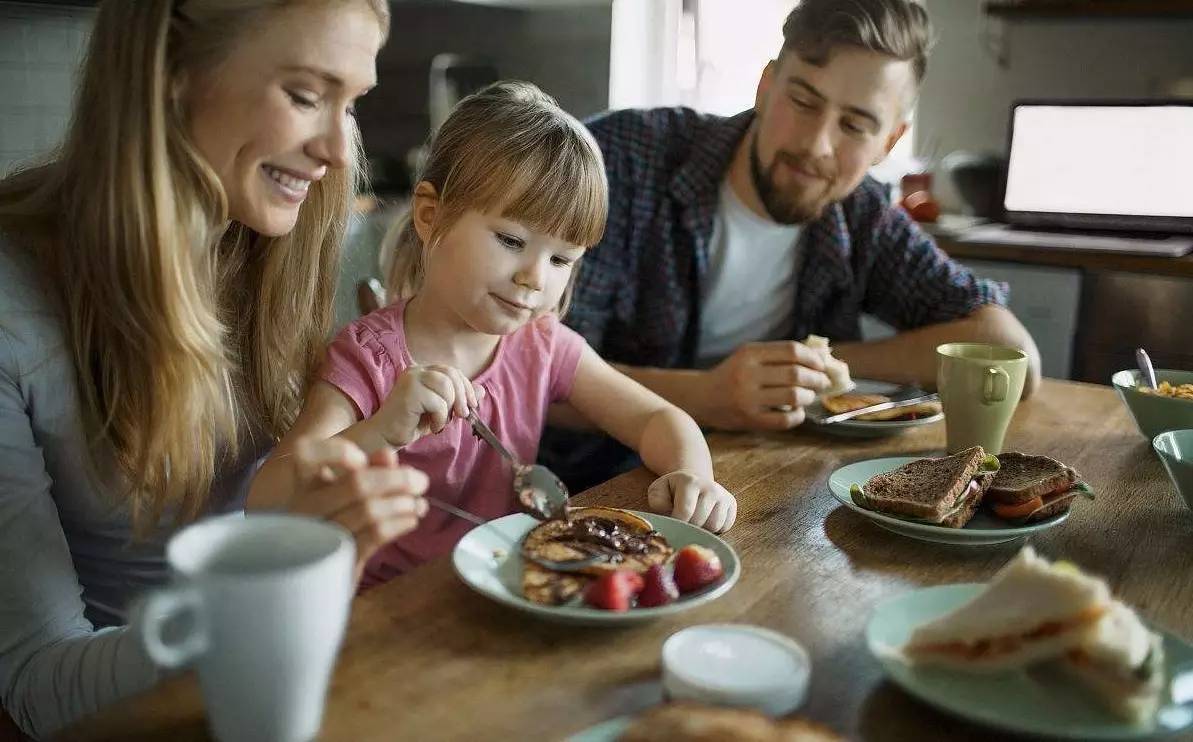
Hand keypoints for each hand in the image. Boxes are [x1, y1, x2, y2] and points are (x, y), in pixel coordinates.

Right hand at [285, 437, 428, 577]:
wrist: (318, 577)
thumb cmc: (338, 524)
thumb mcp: (348, 494)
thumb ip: (368, 470)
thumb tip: (388, 455)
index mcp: (304, 484)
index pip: (305, 454)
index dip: (336, 451)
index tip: (362, 459)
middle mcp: (305, 508)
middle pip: (356, 484)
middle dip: (399, 480)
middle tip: (421, 482)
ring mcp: (320, 536)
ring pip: (370, 511)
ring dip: (404, 504)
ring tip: (419, 505)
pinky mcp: (339, 561)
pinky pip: (375, 536)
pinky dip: (400, 523)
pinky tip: (411, 520)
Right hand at [373, 364, 481, 446]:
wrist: (386, 436)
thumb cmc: (413, 423)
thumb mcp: (441, 410)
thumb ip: (459, 398)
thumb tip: (482, 390)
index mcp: (423, 371)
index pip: (452, 371)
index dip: (466, 387)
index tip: (472, 405)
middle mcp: (416, 370)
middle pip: (451, 375)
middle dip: (462, 396)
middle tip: (462, 415)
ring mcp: (411, 379)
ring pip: (446, 387)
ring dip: (449, 409)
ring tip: (441, 422)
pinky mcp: (409, 392)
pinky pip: (438, 403)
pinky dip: (440, 418)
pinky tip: (432, 427)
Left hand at [646, 470, 736, 532]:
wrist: (693, 482)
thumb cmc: (673, 490)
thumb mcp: (658, 490)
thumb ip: (658, 501)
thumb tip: (670, 515)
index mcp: (690, 482)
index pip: (685, 512)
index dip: (677, 523)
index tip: (673, 523)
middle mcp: (711, 487)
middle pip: (700, 521)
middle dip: (689, 526)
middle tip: (683, 521)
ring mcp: (724, 495)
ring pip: (714, 526)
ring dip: (702, 528)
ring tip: (694, 519)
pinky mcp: (732, 504)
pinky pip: (725, 527)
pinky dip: (714, 529)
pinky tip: (706, 519)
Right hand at [704, 341, 829, 430]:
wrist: (701, 397)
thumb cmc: (731, 375)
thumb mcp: (749, 356)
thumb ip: (778, 355)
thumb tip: (820, 356)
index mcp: (749, 353)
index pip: (792, 350)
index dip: (813, 358)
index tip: (822, 365)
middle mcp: (748, 374)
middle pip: (796, 373)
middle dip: (816, 378)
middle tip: (822, 382)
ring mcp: (748, 398)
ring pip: (793, 396)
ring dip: (808, 397)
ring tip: (808, 397)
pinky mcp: (749, 419)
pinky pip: (784, 420)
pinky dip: (797, 416)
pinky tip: (797, 412)